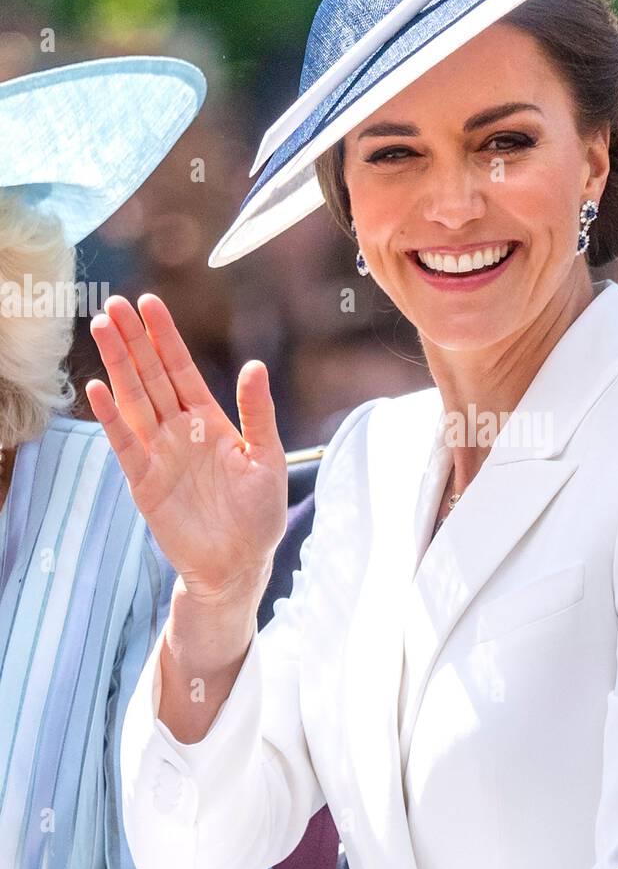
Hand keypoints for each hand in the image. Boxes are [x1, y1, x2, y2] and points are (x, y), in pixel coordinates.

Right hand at [87, 294, 286, 603]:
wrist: (238, 564)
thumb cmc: (258, 515)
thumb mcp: (268, 459)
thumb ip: (258, 413)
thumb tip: (256, 366)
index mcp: (210, 421)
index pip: (182, 369)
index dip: (165, 337)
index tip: (150, 304)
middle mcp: (179, 431)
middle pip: (151, 377)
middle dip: (134, 340)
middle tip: (114, 304)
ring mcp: (159, 454)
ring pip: (134, 400)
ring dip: (118, 366)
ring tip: (101, 329)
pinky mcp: (143, 481)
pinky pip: (124, 444)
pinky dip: (111, 418)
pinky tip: (99, 389)